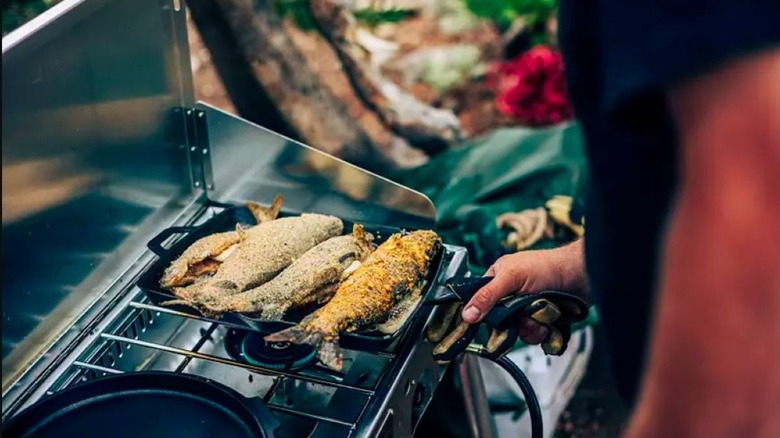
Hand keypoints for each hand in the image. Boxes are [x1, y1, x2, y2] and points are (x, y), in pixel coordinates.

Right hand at [461, 239, 587, 345]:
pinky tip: (550, 322)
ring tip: (543, 315)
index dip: (483, 315)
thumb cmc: (548, 266)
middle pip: (501, 322)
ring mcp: (527, 308)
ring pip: (519, 331)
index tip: (487, 324)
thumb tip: (467, 314)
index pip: (481, 302)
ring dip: (532, 328)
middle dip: (515, 323)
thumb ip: (488, 296)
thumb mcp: (511, 277)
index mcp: (498, 279)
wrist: (583, 275)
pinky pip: (536, 336)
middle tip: (525, 315)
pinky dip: (544, 332)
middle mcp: (511, 295)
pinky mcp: (543, 319)